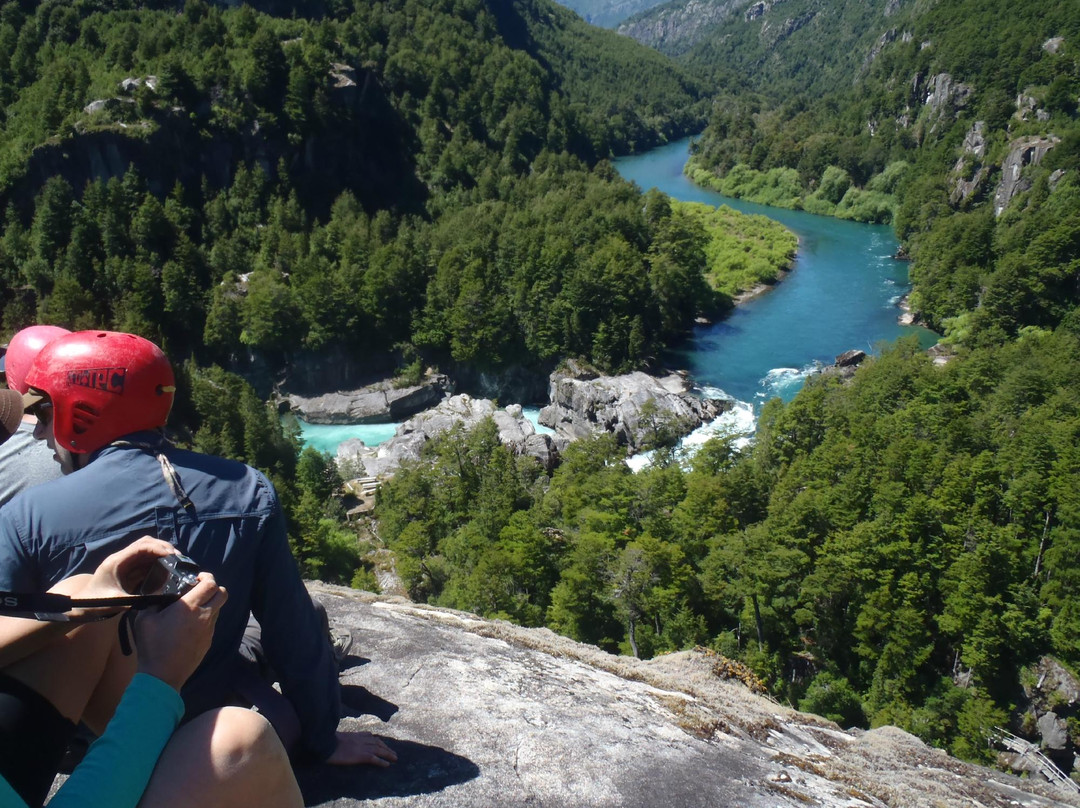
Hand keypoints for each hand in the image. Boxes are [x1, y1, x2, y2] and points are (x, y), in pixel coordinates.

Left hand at [68, 537, 178, 618]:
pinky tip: (166, 568)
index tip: (173, 555)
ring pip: (146, 550)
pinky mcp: (127, 570)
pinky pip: (145, 561)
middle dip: (163, 547)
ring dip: (161, 553)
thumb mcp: (116, 602)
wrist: (78, 606)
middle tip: (178, 557)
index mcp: (117, 561)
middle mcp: (121, 558)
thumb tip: (158, 597)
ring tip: (175, 561)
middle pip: (146, 543)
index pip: (141, 546)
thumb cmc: (94, 603)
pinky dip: (157, 561)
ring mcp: (124, 563)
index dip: (159, 548)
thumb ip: (137, 598)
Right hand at [134, 573, 227, 691]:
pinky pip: (212, 624)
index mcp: (190, 607)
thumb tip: (160, 596)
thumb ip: (154, 602)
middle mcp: (204, 616)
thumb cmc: (152, 646)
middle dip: (214, 588)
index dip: (206, 577)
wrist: (162, 676)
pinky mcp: (208, 642)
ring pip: (218, 609)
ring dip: (210, 603)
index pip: (211, 584)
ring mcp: (209, 630)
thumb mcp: (145, 619)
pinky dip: (206, 619)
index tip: (197, 578)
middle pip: (223, 594)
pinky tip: (190, 624)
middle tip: (199, 589)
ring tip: (193, 607)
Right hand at [326, 730, 397, 766]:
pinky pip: (374, 759)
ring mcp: (362, 747)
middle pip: (377, 742)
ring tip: (395, 758)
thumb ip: (342, 738)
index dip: (377, 740)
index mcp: (355, 734)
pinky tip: (387, 765)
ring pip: (379, 750)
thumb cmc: (327, 741)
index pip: (369, 736)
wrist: (326, 744)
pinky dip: (382, 761)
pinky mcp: (361, 755)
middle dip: (386, 747)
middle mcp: (361, 739)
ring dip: (388, 754)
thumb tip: (340, 740)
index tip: (382, 743)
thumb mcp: (336, 736)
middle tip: (393, 752)